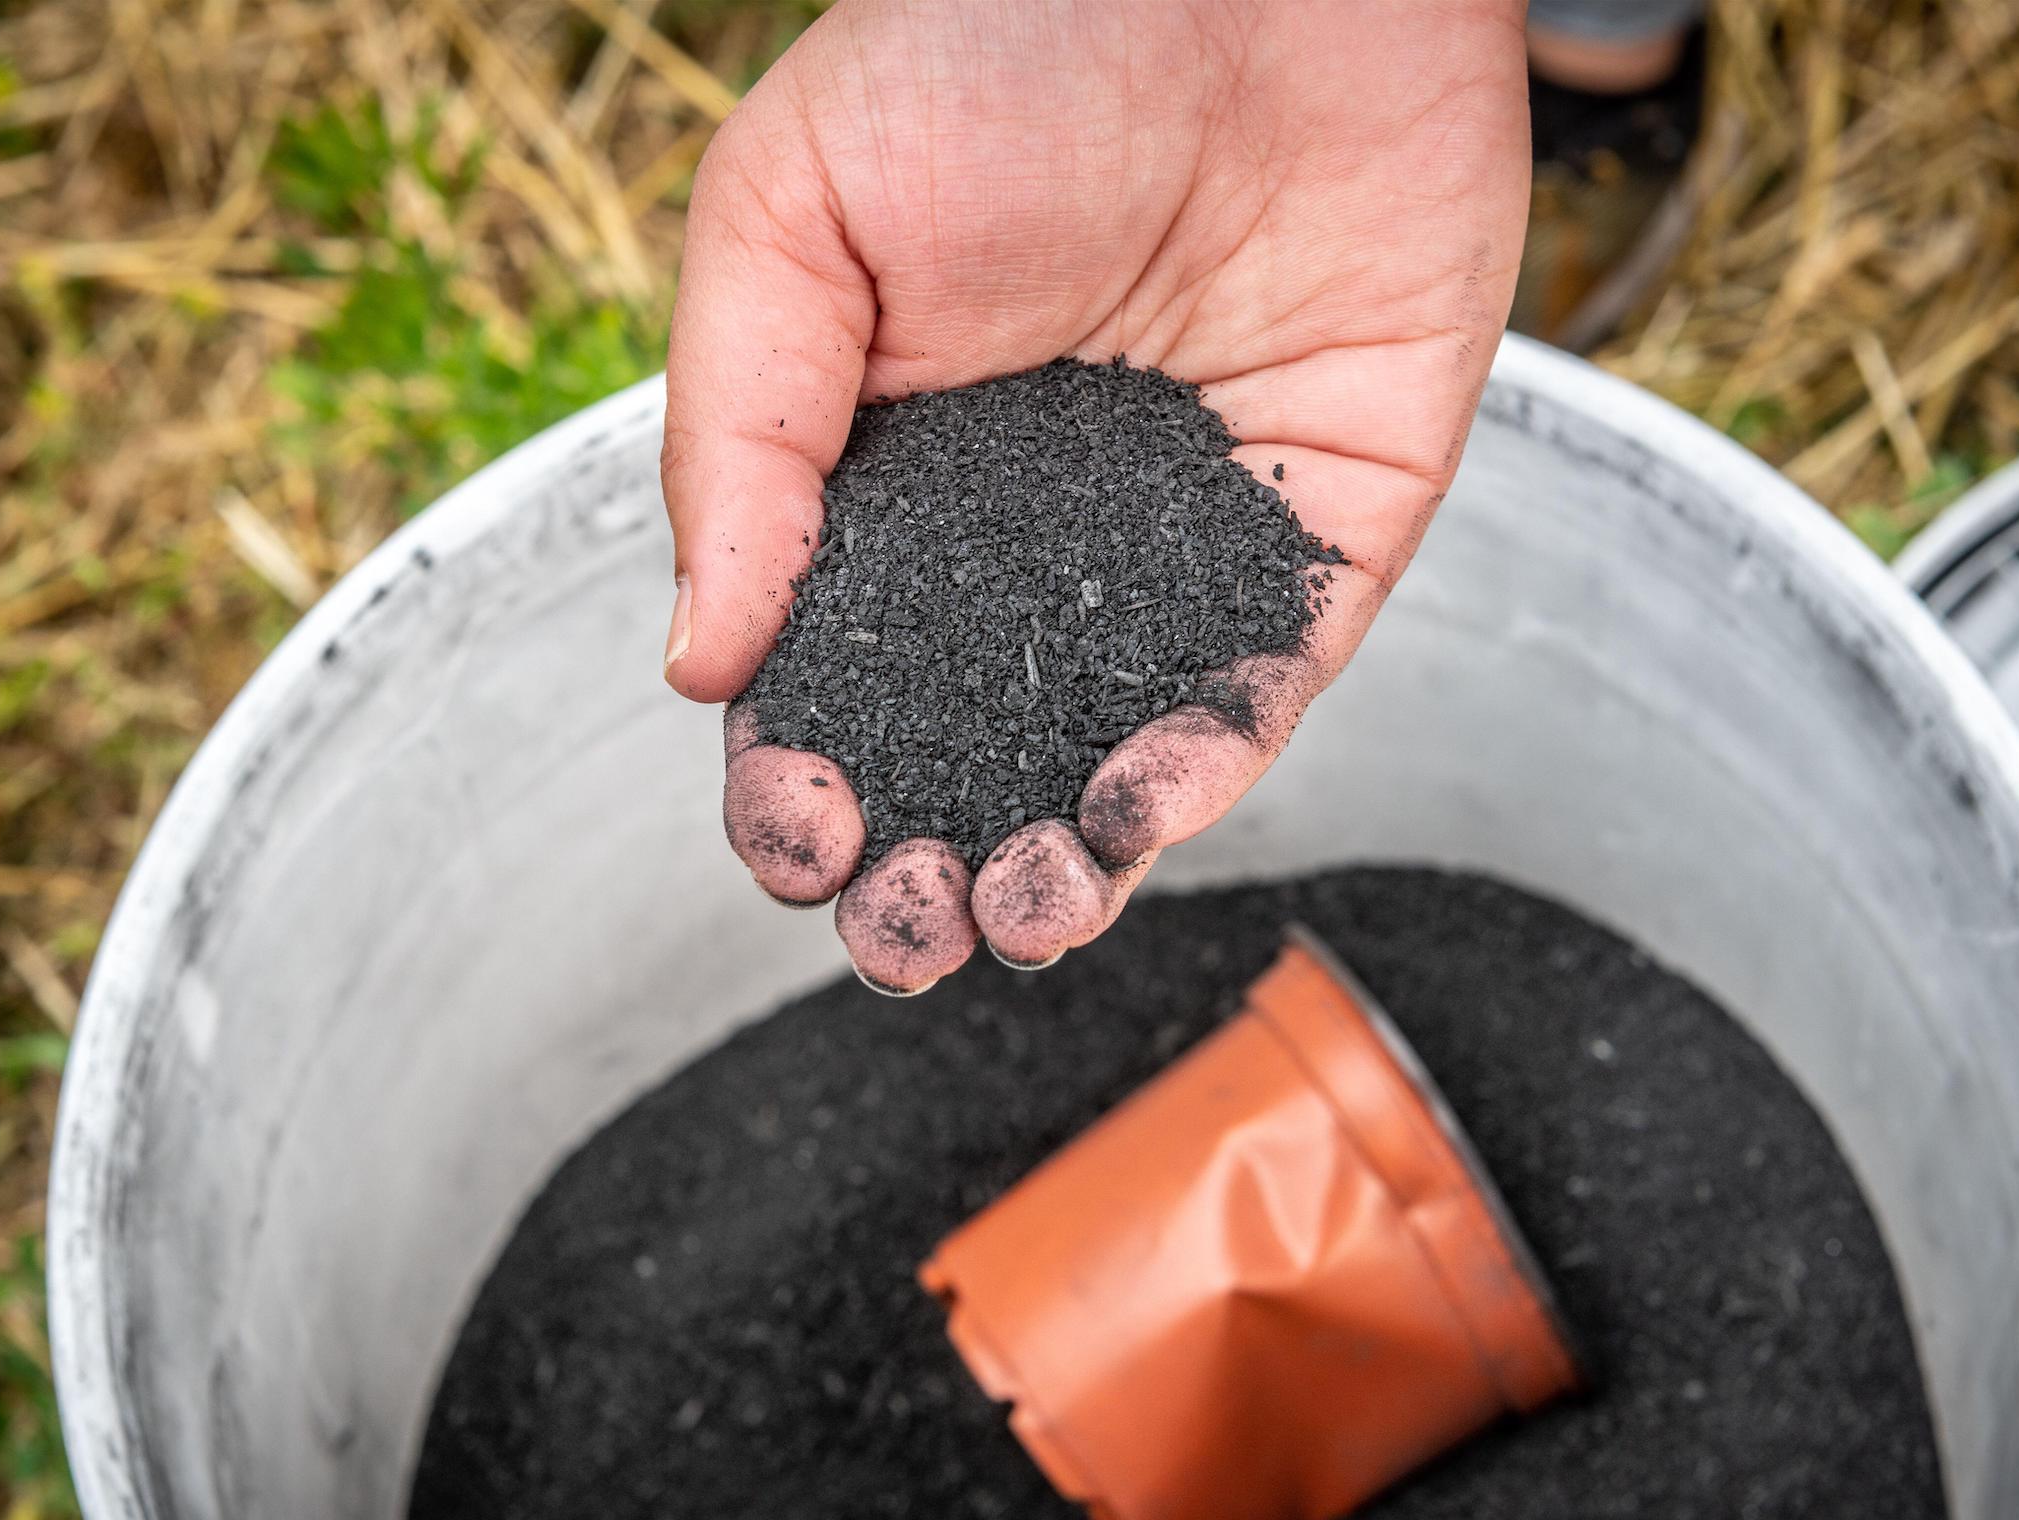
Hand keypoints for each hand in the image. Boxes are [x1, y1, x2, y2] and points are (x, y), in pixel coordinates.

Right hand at [662, 0, 1529, 992]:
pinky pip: (1259, 684)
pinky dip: (1199, 766)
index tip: (800, 840)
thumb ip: (743, 444)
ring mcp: (1172, 548)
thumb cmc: (997, 48)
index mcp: (883, 483)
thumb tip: (701, 665)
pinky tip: (1131, 808)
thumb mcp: (793, 220)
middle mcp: (1026, 540)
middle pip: (964, 756)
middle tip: (906, 933)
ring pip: (1106, 757)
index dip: (801, 786)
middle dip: (926, 875)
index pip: (827, 683)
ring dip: (1059, 865)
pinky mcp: (1317, 535)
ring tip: (1019, 907)